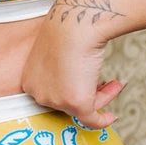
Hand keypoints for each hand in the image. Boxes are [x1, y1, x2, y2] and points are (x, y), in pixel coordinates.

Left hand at [20, 0, 125, 128]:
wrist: (74, 24)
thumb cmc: (66, 28)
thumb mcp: (56, 49)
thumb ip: (61, 66)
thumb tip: (75, 73)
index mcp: (29, 79)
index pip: (53, 92)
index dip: (73, 87)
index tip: (89, 82)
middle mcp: (39, 93)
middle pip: (67, 101)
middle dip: (89, 92)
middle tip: (105, 83)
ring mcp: (56, 100)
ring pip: (82, 108)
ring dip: (102, 96)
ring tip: (116, 83)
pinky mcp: (75, 104)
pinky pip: (91, 120)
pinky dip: (102, 119)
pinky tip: (112, 116)